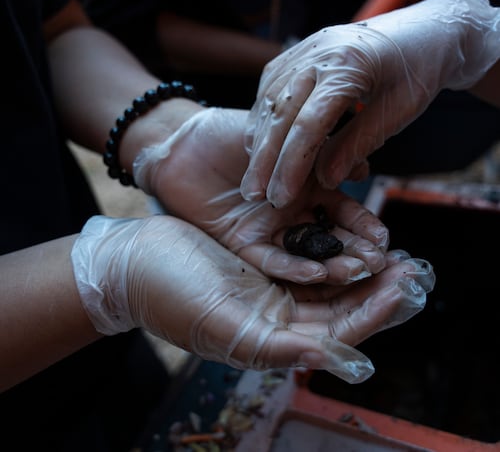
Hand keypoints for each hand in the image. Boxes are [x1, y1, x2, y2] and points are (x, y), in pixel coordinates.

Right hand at [71, 215, 434, 382]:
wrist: (135, 260)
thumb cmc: (168, 295)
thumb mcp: (219, 325)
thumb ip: (273, 347)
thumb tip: (331, 361)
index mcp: (268, 340)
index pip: (334, 334)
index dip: (372, 314)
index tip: (403, 290)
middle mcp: (275, 315)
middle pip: (339, 307)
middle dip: (376, 289)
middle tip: (409, 265)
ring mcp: (270, 284)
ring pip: (328, 279)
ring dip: (359, 265)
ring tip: (390, 247)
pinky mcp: (263, 255)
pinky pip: (306, 251)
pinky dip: (331, 243)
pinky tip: (350, 229)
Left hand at [133, 107, 388, 285]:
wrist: (181, 142)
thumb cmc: (227, 131)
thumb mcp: (280, 138)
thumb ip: (316, 155)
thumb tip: (360, 168)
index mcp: (304, 187)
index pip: (342, 212)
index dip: (364, 226)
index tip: (386, 239)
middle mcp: (290, 213)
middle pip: (329, 239)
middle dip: (355, 252)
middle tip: (379, 265)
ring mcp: (267, 230)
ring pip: (304, 254)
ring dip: (330, 266)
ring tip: (356, 273)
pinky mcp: (242, 243)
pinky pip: (271, 260)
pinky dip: (293, 267)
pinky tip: (317, 272)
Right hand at [240, 0, 499, 207]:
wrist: (420, 31)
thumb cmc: (416, 71)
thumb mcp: (399, 111)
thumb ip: (359, 144)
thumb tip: (325, 179)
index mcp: (348, 65)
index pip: (309, 123)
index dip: (292, 164)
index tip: (281, 196)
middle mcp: (317, 53)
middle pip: (280, 114)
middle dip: (265, 160)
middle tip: (255, 195)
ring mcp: (302, 51)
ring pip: (269, 103)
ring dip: (258, 144)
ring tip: (253, 178)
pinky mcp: (294, 55)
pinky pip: (268, 90)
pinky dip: (261, 121)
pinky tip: (258, 146)